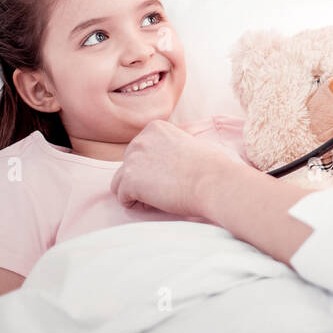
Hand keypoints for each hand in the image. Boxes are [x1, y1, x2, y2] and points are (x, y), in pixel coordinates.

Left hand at [110, 119, 233, 217]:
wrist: (213, 182)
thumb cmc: (211, 167)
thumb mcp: (189, 142)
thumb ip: (170, 146)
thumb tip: (167, 159)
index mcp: (155, 128)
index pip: (141, 151)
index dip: (154, 167)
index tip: (172, 173)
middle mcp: (140, 140)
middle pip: (129, 165)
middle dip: (143, 178)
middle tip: (167, 187)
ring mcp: (132, 160)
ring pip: (120, 182)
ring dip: (137, 191)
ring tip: (159, 197)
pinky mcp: (129, 180)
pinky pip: (122, 197)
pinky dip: (136, 204)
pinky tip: (156, 202)